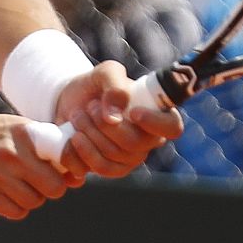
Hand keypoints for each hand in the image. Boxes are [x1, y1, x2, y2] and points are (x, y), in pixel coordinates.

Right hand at [0, 111, 84, 219]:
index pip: (65, 157)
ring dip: (31, 198)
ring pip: (34, 202)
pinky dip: (15, 208)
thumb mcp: (13, 127)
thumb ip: (42, 144)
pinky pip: (14, 211)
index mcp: (24, 133)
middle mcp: (12, 153)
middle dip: (51, 188)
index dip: (70, 169)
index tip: (66, 172)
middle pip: (54, 187)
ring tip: (20, 186)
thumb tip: (75, 174)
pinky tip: (7, 195)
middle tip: (41, 182)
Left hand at [52, 61, 183, 178]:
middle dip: (104, 124)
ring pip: (112, 157)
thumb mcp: (106, 73)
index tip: (133, 112)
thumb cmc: (96, 85)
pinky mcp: (110, 169)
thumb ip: (115, 86)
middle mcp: (147, 140)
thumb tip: (114, 117)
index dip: (155, 123)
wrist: (70, 102)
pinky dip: (79, 152)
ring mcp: (130, 159)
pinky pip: (97, 169)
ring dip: (88, 134)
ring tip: (77, 116)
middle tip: (89, 106)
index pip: (172, 127)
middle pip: (134, 144)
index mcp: (156, 114)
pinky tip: (72, 136)